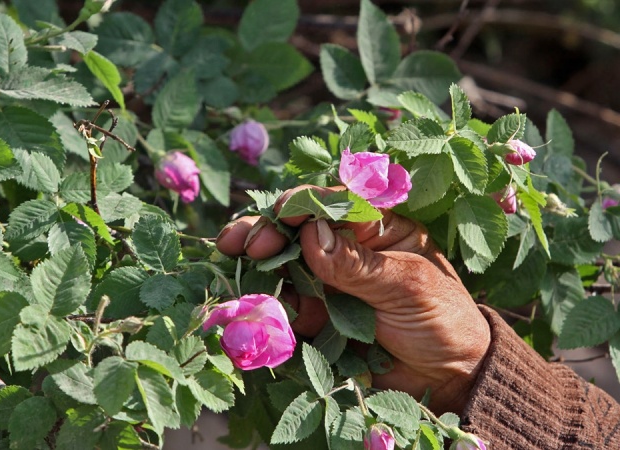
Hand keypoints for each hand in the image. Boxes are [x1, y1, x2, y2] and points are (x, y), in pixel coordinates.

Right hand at [215, 186, 490, 414]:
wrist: (450, 381)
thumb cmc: (444, 321)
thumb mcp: (408, 285)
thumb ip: (358, 264)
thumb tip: (310, 235)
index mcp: (378, 229)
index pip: (333, 206)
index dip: (301, 205)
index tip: (277, 213)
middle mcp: (349, 252)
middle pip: (298, 233)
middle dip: (266, 233)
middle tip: (238, 242)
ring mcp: (331, 286)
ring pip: (285, 268)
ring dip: (258, 267)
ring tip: (234, 269)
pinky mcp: (320, 319)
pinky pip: (287, 308)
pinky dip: (267, 306)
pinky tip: (251, 305)